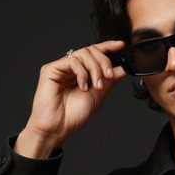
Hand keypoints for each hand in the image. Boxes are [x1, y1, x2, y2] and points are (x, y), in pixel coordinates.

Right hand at [14, 41, 127, 158]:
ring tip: (97, 86)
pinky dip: (82, 74)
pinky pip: (71, 61)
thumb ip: (109, 80)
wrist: (58, 128)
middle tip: (109, 75)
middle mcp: (70, 68)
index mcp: (81, 73)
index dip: (107, 47)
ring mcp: (60, 68)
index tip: (121, 46)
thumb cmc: (73, 116)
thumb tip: (123, 68)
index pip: (94, 53)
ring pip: (82, 54)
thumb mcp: (98, 95)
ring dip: (95, 69)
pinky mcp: (50, 69)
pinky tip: (82, 87)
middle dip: (104, 61)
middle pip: (90, 50)